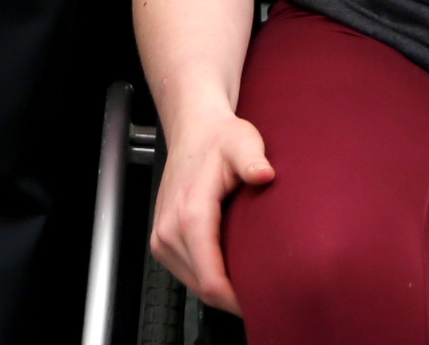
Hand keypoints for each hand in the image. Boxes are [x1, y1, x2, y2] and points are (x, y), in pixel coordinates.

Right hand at [148, 109, 274, 313]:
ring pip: (195, 285)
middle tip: (266, 291)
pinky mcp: (162, 242)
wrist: (193, 130)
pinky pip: (187, 274)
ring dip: (221, 288)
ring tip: (252, 280)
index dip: (237, 299)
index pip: (211, 280)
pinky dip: (208, 277)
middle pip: (204, 288)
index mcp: (190, 215)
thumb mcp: (242, 142)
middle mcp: (169, 232)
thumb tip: (264, 174)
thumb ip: (252, 159)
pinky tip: (230, 267)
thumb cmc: (219, 138)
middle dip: (233, 296)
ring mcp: (162, 239)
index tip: (264, 298)